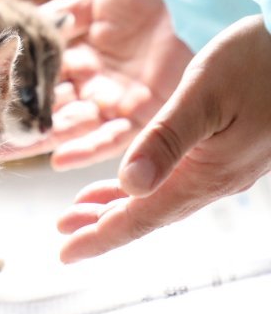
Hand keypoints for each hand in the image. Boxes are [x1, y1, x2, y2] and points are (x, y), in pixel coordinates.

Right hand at [0, 0, 192, 167]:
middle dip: (23, 126)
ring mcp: (115, 101)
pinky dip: (86, 149)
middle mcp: (91, 84)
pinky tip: (59, 158)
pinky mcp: (143, 115)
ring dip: (52, 136)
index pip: (35, 83)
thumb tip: (9, 33)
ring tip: (29, 143)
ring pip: (76, 127)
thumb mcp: (91, 0)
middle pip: (50, 110)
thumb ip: (55, 18)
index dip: (11, 96)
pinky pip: (112, 139)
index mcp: (76, 58)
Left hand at [57, 16, 270, 262]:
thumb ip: (166, 140)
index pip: (142, 218)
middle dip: (102, 226)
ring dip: (120, 207)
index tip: (65, 253)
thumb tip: (130, 185)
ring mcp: (226, 169)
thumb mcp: (204, 96)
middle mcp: (217, 180)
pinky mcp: (230, 153)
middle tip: (63, 232)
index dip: (100, 237)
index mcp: (206, 173)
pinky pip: (178, 182)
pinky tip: (131, 183)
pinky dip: (145, 188)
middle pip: (148, 215)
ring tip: (81, 211)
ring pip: (162, 200)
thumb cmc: (259, 60)